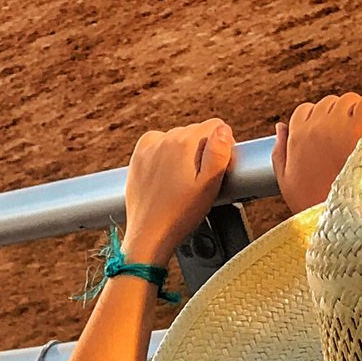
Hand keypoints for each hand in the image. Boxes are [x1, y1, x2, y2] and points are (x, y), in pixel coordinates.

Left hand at [120, 119, 236, 270]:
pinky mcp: (138, 157)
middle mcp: (164, 139)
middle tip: (199, 180)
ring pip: (177, 138)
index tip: (218, 167)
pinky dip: (165, 153)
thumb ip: (219, 153)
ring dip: (184, 152)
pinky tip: (167, 174)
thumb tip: (223, 128)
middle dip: (202, 149)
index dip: (223, 145)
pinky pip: (158, 144)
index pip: (216, 126)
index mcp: (184, 142)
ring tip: (182, 182)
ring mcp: (149, 147)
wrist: (149, 234)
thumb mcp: (209, 186)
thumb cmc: (181, 214)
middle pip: (196, 132)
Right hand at [273, 92, 361, 215]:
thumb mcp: (286, 184)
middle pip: (329, 105)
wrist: (347, 222)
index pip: (305, 112)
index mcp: (296, 137)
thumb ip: (280, 152)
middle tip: (350, 147)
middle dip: (339, 120)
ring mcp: (340, 122)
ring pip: (350, 101)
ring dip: (358, 116)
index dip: (319, 126)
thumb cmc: (317, 207)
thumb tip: (280, 127)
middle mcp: (315, 125)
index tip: (330, 144)